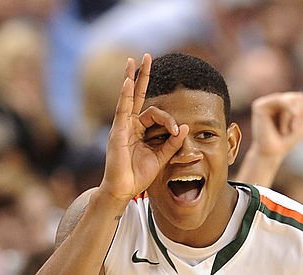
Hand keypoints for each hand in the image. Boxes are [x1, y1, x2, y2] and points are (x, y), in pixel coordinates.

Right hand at [101, 53, 188, 203]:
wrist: (123, 189)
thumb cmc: (138, 176)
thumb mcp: (161, 158)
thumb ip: (172, 143)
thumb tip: (185, 129)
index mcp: (139, 131)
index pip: (155, 115)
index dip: (169, 121)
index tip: (177, 132)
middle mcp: (129, 125)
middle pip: (137, 95)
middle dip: (143, 76)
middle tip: (148, 56)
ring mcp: (122, 126)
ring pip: (130, 98)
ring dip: (133, 78)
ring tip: (137, 60)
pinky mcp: (117, 132)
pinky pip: (122, 109)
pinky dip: (125, 95)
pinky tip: (128, 81)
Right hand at [248, 90, 302, 161]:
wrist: (272, 153)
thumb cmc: (287, 141)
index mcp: (284, 103)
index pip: (300, 98)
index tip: (300, 129)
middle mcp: (275, 100)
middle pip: (297, 97)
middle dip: (300, 113)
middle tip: (294, 130)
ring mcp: (267, 102)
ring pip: (289, 99)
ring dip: (293, 116)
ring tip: (286, 131)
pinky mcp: (259, 105)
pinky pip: (279, 100)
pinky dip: (286, 110)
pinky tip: (284, 124)